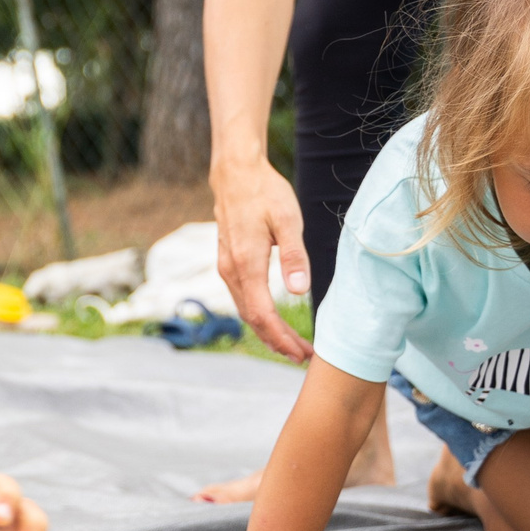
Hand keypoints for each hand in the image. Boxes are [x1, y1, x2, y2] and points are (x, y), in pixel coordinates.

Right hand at [212, 158, 311, 362]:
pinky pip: (242, 298)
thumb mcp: (288, 220)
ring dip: (267, 331)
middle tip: (303, 357)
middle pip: (252, 319)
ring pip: (245, 310)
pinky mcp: (228, 263)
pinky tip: (272, 319)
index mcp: (247, 264)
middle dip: (277, 341)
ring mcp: (226, 267)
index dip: (281, 338)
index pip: (263, 314)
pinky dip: (258, 316)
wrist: (234, 174)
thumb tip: (299, 290)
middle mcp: (231, 270)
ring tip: (291, 345)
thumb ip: (294, 256)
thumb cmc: (264, 193)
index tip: (301, 353)